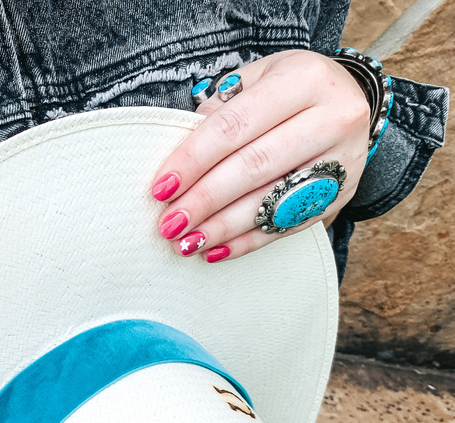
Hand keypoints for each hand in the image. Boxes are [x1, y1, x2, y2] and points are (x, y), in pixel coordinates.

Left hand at [151, 49, 370, 260]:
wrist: (353, 102)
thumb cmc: (289, 91)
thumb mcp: (258, 79)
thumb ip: (221, 109)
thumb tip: (180, 154)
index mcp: (304, 80)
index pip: (234, 126)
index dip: (193, 160)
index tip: (160, 188)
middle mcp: (332, 118)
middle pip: (253, 167)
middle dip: (204, 200)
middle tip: (168, 225)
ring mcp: (342, 161)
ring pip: (272, 201)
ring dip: (222, 228)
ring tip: (186, 243)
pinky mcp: (341, 195)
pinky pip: (288, 226)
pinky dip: (247, 242)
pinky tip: (216, 251)